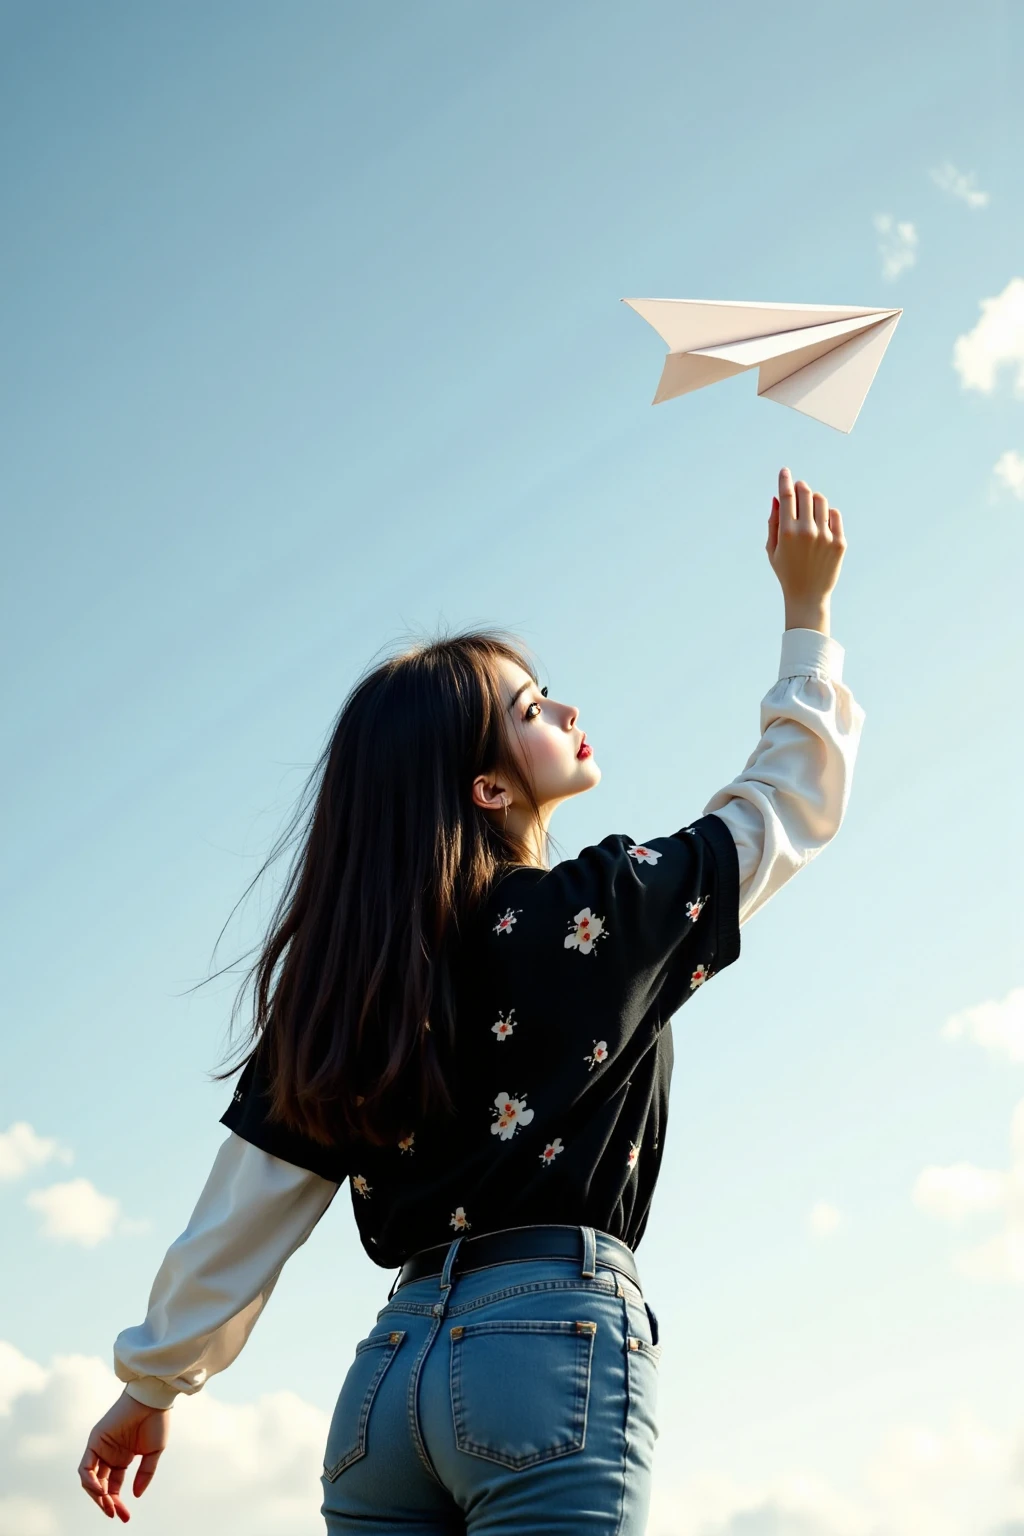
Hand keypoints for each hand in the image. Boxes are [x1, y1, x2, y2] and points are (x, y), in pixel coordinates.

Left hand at [78, 1389, 169, 1520]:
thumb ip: (145, 1474)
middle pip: (101, 1487)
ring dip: (97, 1496)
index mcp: (122, 1459)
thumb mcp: (153, 1453)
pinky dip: (90, 1481)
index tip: (125, 1517)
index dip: (117, 1503)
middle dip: (107, 1503)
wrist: (153, 1399)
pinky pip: (85, 1467)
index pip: (113, 1487)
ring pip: (90, 1481)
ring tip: (109, 1506)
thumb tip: (136, 1495)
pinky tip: (101, 1491)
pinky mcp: (95, 1441)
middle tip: (117, 1514)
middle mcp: (108, 1455)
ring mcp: (100, 1449)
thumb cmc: (156, 1421)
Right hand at [765, 466, 845, 621]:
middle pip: (806, 493)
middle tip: (799, 489)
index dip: (785, 480)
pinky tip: (822, 520)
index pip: (787, 496)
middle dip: (801, 487)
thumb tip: (778, 498)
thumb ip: (773, 522)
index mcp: (787, 532)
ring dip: (814, 499)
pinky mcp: (839, 542)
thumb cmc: (786, 571)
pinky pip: (835, 515)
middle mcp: (807, 531)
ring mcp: (825, 536)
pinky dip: (828, 513)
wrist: (807, 596)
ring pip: (822, 501)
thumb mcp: (772, 549)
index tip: (784, 471)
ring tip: (810, 508)